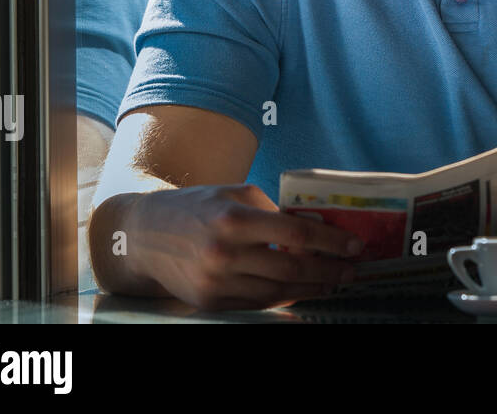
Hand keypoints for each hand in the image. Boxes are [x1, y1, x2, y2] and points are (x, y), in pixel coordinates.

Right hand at [128, 183, 364, 309]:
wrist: (142, 235)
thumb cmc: (196, 207)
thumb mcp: (234, 193)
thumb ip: (272, 210)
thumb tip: (313, 227)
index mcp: (234, 220)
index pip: (296, 235)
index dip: (331, 242)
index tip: (355, 245)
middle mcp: (225, 254)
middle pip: (291, 268)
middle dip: (328, 271)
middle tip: (351, 270)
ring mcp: (216, 282)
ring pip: (277, 290)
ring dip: (311, 288)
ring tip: (333, 282)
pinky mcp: (210, 302)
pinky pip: (257, 303)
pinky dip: (283, 297)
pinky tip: (301, 289)